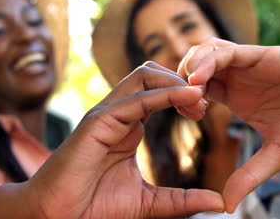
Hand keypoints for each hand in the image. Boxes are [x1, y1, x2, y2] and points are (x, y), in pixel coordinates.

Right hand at [27, 62, 222, 217]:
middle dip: (181, 82)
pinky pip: (135, 99)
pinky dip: (163, 95)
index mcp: (128, 125)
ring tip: (198, 98)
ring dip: (175, 82)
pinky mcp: (97, 121)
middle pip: (152, 74)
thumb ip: (183, 199)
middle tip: (203, 104)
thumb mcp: (150, 202)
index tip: (204, 112)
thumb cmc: (96, 207)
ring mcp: (106, 114)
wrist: (59, 218)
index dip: (184, 95)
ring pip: (143, 76)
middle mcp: (118, 113)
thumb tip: (220, 202)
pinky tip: (186, 99)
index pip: (158, 92)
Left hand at [178, 38, 279, 211]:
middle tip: (187, 104)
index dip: (186, 100)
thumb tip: (226, 205)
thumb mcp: (278, 154)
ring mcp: (249, 66)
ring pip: (205, 53)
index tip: (190, 117)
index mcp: (237, 98)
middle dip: (182, 82)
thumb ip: (250, 174)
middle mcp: (239, 79)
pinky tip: (200, 79)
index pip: (197, 90)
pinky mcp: (263, 56)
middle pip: (194, 68)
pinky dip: (208, 61)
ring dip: (190, 68)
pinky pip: (227, 51)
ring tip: (192, 92)